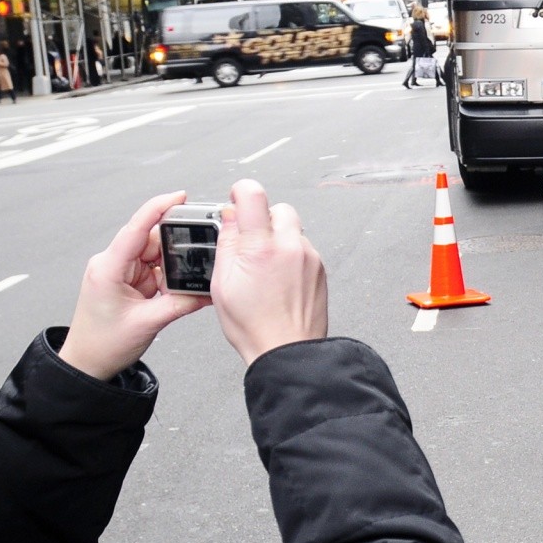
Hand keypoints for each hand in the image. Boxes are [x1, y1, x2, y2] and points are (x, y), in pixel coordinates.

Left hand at [59, 192, 210, 380]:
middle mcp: (112, 264)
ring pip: (156, 256)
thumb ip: (180, 303)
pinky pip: (154, 270)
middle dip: (174, 249)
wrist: (87, 363)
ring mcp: (119, 272)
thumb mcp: (148, 323)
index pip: (136, 228)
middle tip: (192, 263)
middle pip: (152, 241)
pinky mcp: (127, 281)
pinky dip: (166, 278)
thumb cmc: (102, 345)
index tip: (180, 196)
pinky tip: (170, 291)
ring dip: (170, 269)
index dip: (158, 208)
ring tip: (173, 290)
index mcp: (108, 268)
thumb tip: (206, 290)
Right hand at [209, 179, 327, 364]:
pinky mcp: (320, 268)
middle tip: (250, 240)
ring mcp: (309, 257)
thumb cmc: (254, 326)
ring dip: (278, 239)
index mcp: (261, 248)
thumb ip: (226, 245)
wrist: (288, 350)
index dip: (241, 192)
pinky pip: (303, 248)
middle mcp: (290, 247)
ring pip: (293, 230)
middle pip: (279, 209)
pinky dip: (291, 255)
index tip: (236, 199)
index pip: (253, 195)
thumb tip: (228, 219)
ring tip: (264, 268)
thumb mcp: (222, 285)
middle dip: (263, 219)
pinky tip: (279, 278)